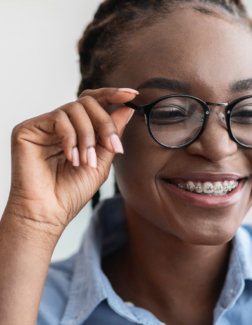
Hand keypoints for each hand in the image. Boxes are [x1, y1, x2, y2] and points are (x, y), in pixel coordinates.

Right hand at [6, 87, 136, 247]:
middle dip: (105, 123)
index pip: (94, 103)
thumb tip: (127, 108)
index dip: (113, 95)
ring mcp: (44, 126)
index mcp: (78, 130)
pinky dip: (71, 139)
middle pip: (88, 102)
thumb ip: (112, 134)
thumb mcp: (102, 161)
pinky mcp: (28, 129)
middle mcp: (61, 124)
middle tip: (113, 147)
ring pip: (75, 109)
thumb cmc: (73, 191)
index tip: (132, 94)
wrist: (49, 213)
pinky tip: (72, 159)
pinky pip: (58, 119)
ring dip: (88, 137)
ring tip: (87, 162)